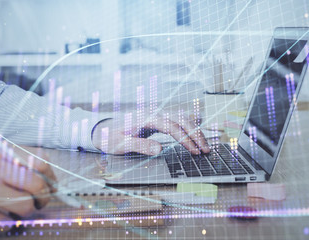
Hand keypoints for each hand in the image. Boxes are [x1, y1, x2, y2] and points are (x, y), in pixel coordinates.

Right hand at [0, 139, 56, 221]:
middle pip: (37, 184)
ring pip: (26, 205)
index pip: (41, 160)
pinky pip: (9, 221)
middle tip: (39, 201)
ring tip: (18, 207)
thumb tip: (52, 184)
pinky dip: (9, 220)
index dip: (51, 177)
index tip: (51, 186)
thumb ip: (23, 162)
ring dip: (27, 210)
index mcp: (2, 148)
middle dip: (43, 198)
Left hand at [92, 112, 209, 155]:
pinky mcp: (157, 119)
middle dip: (196, 134)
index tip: (195, 151)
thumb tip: (159, 149)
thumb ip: (139, 145)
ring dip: (194, 130)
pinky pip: (177, 119)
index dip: (185, 138)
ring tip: (204, 145)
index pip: (171, 126)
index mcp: (145, 118)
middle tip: (206, 150)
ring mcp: (156, 115)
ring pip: (181, 118)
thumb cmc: (110, 138)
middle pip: (180, 119)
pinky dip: (188, 126)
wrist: (102, 129)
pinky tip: (195, 134)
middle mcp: (153, 113)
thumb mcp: (121, 145)